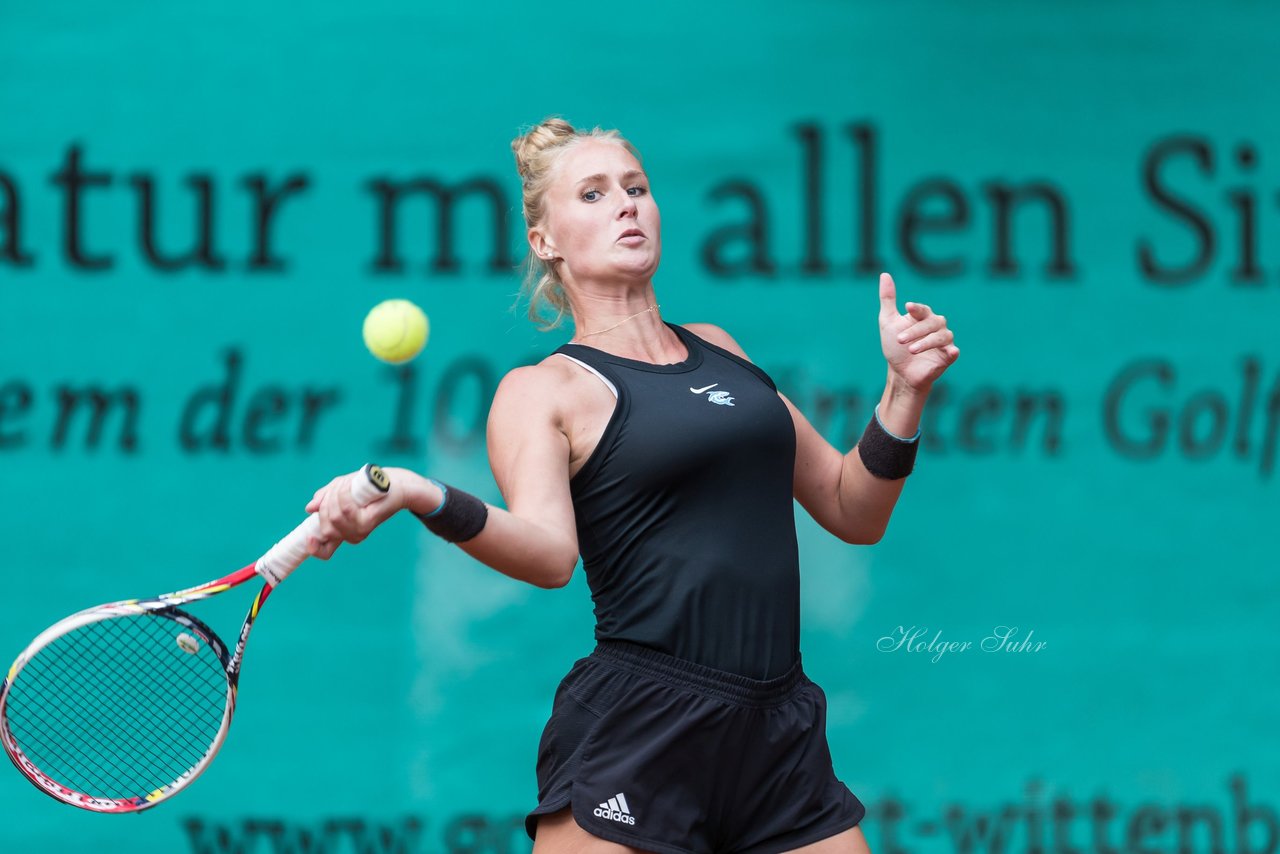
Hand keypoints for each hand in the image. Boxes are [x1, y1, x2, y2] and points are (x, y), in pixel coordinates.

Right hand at [303, 467, 407, 558]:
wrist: (394, 484)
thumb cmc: (366, 488)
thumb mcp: (340, 490)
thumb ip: (325, 499)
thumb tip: (310, 509)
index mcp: (342, 531)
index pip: (325, 551)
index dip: (313, 548)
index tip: (308, 538)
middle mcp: (351, 535)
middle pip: (325, 527)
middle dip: (325, 503)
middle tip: (336, 487)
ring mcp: (360, 530)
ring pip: (334, 515)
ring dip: (334, 495)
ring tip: (344, 483)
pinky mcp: (368, 522)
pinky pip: (346, 508)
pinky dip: (343, 493)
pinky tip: (348, 485)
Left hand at [878, 272, 959, 390]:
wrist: (900, 373)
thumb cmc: (894, 346)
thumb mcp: (887, 321)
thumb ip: (888, 299)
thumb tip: (884, 274)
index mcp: (923, 316)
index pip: (922, 309)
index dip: (917, 308)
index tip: (907, 307)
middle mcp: (936, 326)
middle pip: (931, 323)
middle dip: (915, 331)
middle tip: (899, 340)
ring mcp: (943, 341)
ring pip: (942, 336)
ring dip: (927, 342)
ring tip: (912, 350)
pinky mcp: (948, 356)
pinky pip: (954, 351)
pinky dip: (953, 351)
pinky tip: (951, 352)